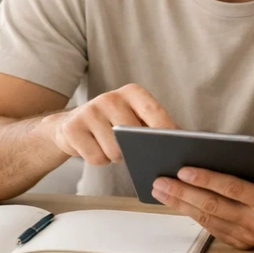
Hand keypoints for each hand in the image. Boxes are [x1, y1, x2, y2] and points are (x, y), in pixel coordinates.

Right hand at [46, 83, 176, 164]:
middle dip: (135, 149)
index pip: (154, 112)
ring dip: (115, 156)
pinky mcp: (73, 128)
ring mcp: (89, 111)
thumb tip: (181, 141)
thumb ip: (156, 125)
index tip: (175, 146)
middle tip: (129, 145)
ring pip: (115, 151)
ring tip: (108, 145)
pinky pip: (96, 158)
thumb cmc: (114, 124)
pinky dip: (98, 160)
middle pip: (134, 137)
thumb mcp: (136, 117)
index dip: (166, 131)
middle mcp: (110, 97)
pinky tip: (93, 147)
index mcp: (132, 92)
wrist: (72, 125)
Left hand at [151, 155, 253, 249]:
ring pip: (208, 219)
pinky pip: (212, 228)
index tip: (184, 170)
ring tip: (161, 190)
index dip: (207, 180)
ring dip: (181, 205)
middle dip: (183, 193)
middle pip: (214, 206)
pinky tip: (178, 202)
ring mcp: (248, 237)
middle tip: (160, 181)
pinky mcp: (241, 243)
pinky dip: (193, 214)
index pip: (233, 189)